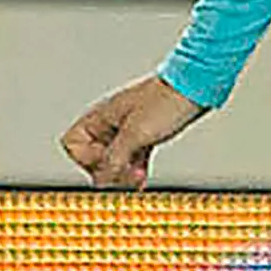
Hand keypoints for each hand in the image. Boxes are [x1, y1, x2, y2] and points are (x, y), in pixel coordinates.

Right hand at [60, 75, 206, 188]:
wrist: (197, 89)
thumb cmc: (167, 101)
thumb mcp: (135, 135)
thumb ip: (114, 159)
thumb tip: (102, 181)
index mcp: (100, 116)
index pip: (73, 144)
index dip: (87, 158)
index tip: (108, 161)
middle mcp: (110, 123)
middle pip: (93, 157)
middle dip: (110, 169)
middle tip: (127, 173)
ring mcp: (126, 130)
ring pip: (114, 160)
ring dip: (124, 173)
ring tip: (139, 176)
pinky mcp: (144, 136)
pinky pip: (130, 159)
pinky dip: (135, 170)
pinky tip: (143, 175)